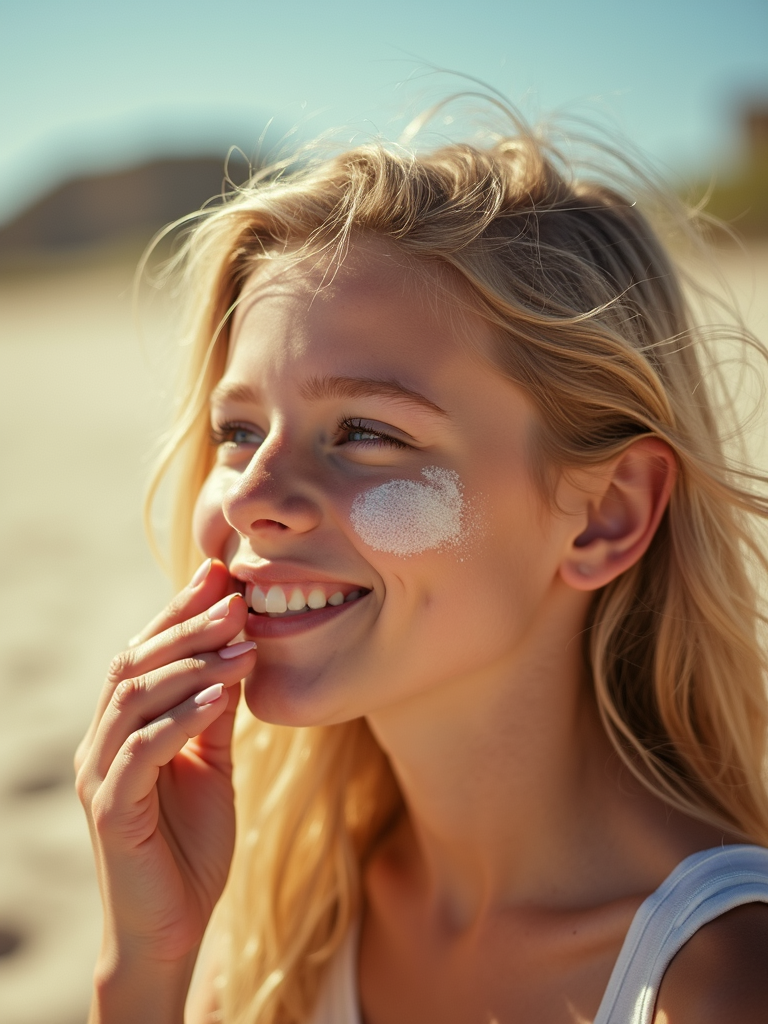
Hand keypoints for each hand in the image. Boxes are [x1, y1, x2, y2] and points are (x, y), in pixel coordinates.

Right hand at [75, 559, 256, 973]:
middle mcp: (101, 742)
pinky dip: (180, 718)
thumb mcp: (212, 764)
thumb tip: (237, 651)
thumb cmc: (191, 844)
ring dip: (191, 665)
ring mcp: (100, 775)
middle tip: (236, 600)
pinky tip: (220, 698)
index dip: (179, 611)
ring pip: (134, 699)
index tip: (221, 575)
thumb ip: (214, 713)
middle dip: (187, 626)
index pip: (145, 653)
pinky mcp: (111, 810)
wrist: (173, 927)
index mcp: (122, 727)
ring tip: (241, 644)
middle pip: (135, 664)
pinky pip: (142, 751)